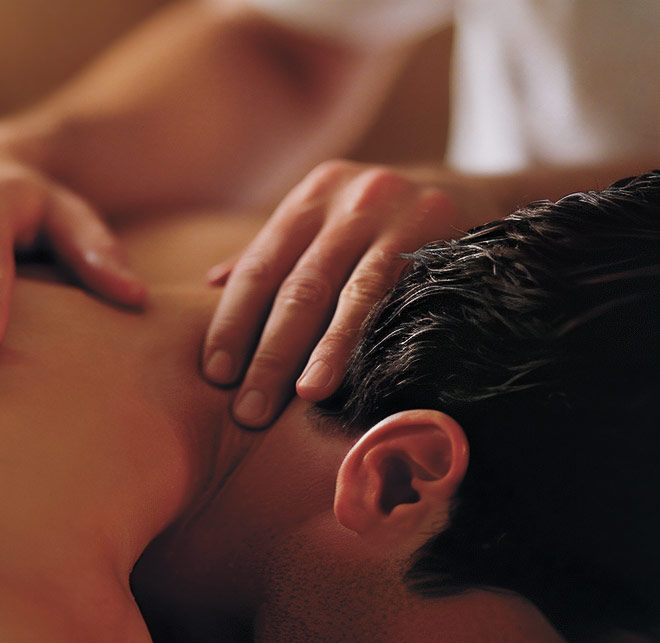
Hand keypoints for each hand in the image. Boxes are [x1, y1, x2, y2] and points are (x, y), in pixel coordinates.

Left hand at [201, 160, 500, 427]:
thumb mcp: (326, 220)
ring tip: (302, 398)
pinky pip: (399, 294)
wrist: (475, 190)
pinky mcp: (439, 235)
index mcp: (310, 199)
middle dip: (268, 353)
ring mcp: (396, 214)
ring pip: (348, 294)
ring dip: (322, 352)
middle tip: (248, 410)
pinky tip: (359, 372)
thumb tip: (210, 285)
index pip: (259, 269)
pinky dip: (373, 335)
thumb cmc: (381, 220)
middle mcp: (348, 200)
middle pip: (298, 287)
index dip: (233, 322)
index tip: (215, 374)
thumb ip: (271, 252)